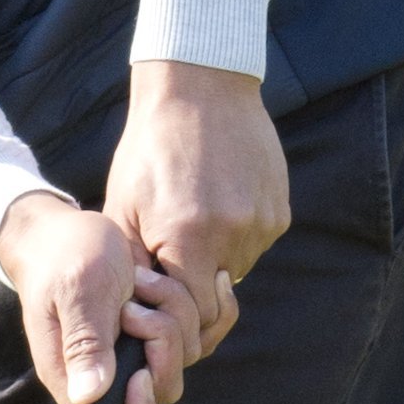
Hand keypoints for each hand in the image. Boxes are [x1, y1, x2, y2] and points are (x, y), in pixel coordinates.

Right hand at [0, 194, 206, 403]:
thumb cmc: (63, 257)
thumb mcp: (77, 291)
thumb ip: (85, 342)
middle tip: (138, 305)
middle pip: (159, 394)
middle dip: (164, 348)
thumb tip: (90, 396)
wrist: (64, 232)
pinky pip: (195, 337)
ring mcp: (131, 354)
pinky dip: (198, 308)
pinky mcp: (152, 334)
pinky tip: (178, 279)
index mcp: (74, 375)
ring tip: (144, 280)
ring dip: (176, 317)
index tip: (141, 370)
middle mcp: (104, 373)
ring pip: (181, 360)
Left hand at [105, 60, 289, 350]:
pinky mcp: (280, 211)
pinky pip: (255, 243)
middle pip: (218, 297)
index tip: (162, 292)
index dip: (178, 311)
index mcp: (189, 238)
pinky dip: (237, 235)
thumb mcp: (123, 206)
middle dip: (195, 287)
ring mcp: (263, 223)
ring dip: (216, 259)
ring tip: (194, 216)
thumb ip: (132, 265)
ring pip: (237, 269)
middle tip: (173, 254)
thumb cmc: (149, 150)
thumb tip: (137, 312)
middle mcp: (234, 235)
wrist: (200, 90)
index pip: (197, 313)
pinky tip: (218, 200)